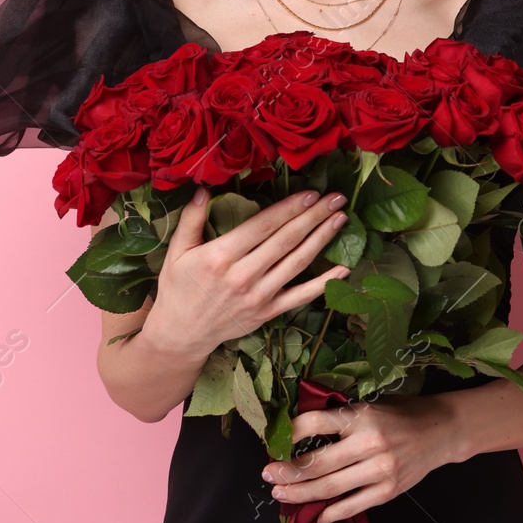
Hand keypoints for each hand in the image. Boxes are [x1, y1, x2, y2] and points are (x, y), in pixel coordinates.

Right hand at [142, 185, 351, 358]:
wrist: (181, 334)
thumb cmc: (178, 288)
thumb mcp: (177, 251)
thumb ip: (192, 219)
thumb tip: (205, 189)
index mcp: (221, 256)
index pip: (263, 226)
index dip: (289, 208)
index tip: (311, 192)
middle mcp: (243, 276)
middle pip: (286, 240)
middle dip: (314, 216)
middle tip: (336, 198)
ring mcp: (259, 296)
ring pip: (297, 263)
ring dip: (322, 239)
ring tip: (341, 219)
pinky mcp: (268, 312)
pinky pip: (302, 296)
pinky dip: (325, 283)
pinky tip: (344, 268)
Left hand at [262, 392, 462, 522]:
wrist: (441, 431)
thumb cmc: (401, 414)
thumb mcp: (369, 405)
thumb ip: (340, 419)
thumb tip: (299, 433)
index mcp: (361, 415)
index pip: (315, 423)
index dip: (290, 432)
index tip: (275, 440)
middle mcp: (369, 443)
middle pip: (317, 462)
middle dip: (287, 470)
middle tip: (268, 473)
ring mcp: (380, 469)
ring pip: (330, 487)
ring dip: (300, 493)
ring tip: (281, 492)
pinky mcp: (389, 490)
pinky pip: (353, 505)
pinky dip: (331, 512)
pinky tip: (315, 513)